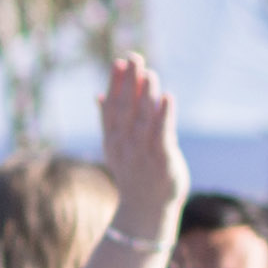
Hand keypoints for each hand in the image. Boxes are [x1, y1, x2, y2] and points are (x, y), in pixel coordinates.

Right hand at [98, 52, 186, 231]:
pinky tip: (167, 97)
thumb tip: (99, 95)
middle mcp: (124, 145)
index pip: (111, 107)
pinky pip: (162, 134)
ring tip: (150, 73)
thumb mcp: (117, 147)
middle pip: (125, 109)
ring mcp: (142, 153)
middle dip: (130, 83)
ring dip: (146, 95)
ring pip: (143, 118)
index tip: (119, 62)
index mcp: (112, 140)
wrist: (146, 209)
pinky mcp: (162, 160)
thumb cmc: (135, 174)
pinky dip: (164, 115)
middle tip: (134, 58)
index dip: (115, 84)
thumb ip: (110, 120)